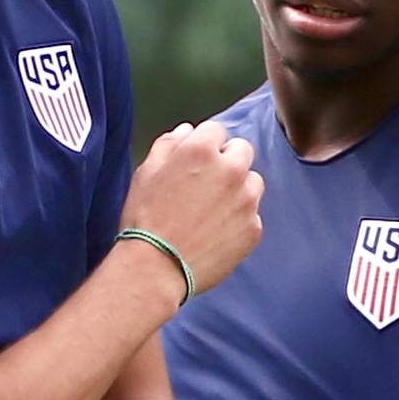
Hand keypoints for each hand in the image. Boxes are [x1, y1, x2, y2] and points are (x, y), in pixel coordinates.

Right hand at [121, 124, 266, 294]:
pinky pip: (253, 215)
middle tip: (207, 184)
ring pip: (253, 183)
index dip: (204, 145)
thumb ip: (169, 144)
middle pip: (242, 151)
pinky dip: (239, 220)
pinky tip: (217, 233)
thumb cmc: (145, 219)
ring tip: (213, 210)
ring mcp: (246, 201)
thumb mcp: (146, 173)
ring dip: (239, 189)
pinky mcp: (253, 229)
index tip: (195, 163)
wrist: (156, 268)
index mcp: (201, 150)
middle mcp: (231, 170)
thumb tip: (187, 131)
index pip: (216, 131)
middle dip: (228, 161)